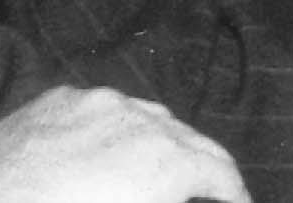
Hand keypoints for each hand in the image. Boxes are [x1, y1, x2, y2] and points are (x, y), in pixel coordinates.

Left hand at [0, 86, 247, 202]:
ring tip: (149, 175)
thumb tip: (189, 195)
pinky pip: (101, 112)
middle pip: (193, 141)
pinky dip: (110, 133)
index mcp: (166, 159)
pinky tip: (96, 157)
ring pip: (148, 119)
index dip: (234, 195)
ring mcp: (98, 102)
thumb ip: (169, 198)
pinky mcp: (58, 98)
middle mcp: (142, 118)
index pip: (222, 173)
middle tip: (204, 193)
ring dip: (157, 146)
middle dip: (203, 170)